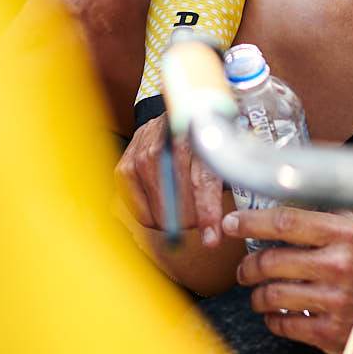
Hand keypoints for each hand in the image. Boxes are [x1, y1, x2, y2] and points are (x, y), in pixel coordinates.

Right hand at [115, 114, 232, 246]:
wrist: (176, 115)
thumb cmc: (204, 139)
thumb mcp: (223, 151)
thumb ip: (227, 178)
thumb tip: (227, 222)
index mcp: (197, 135)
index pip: (201, 181)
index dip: (207, 213)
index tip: (212, 238)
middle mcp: (165, 143)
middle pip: (180, 206)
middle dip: (194, 220)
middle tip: (201, 214)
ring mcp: (142, 155)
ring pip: (160, 214)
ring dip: (176, 220)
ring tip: (184, 207)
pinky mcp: (125, 168)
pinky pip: (143, 215)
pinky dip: (156, 217)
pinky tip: (163, 204)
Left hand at [225, 206, 352, 353]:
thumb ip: (323, 215)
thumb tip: (279, 200)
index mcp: (344, 233)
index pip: (285, 222)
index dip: (251, 223)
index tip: (232, 224)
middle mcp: (339, 265)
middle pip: (271, 261)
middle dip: (248, 266)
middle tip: (243, 269)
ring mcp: (335, 301)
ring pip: (272, 295)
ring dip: (256, 295)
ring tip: (257, 293)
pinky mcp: (332, 333)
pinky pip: (284, 325)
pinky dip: (272, 319)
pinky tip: (275, 314)